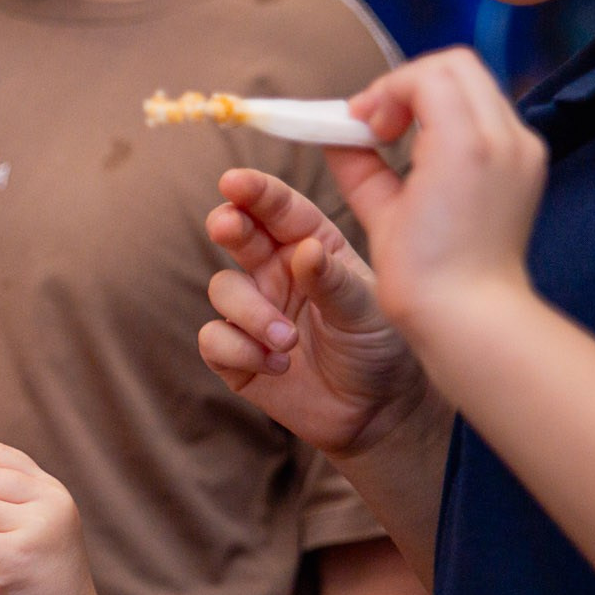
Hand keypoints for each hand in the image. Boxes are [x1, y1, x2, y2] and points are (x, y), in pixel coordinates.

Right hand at [200, 168, 432, 458]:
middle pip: (237, 235)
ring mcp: (253, 311)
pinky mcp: (237, 354)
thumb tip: (304, 251)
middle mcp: (277, 272)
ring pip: (222, 289)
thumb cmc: (381, 349)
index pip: (278, 209)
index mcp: (311, 246)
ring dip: (250, 312)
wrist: (378, 414)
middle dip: (228, 225)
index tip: (234, 180)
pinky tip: (276, 366)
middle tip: (229, 227)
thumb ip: (333, 280)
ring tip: (286, 339)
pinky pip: (213, 339)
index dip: (255, 191)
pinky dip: (240, 350)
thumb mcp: (368, 309)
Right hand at [346, 47, 546, 333]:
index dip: (384, 91)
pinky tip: (430, 155)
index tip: (361, 124)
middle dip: (408, 85)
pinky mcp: (528, 163)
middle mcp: (505, 137)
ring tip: (401, 139)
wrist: (473, 315)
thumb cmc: (424, 275)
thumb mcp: (379, 212)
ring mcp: (523, 149)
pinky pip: (489, 114)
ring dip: (432, 99)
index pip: (426, 75)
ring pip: (475, 84)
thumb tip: (338, 135)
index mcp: (466, 144)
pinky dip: (455, 119)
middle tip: (379, 126)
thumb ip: (357, 161)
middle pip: (454, 65)